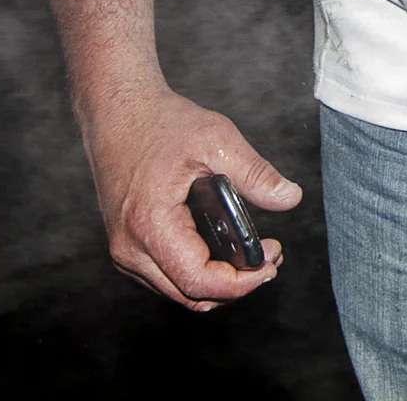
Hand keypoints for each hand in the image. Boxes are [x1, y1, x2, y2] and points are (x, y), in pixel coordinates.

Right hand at [82, 84, 303, 309]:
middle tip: (271, 258)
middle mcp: (130, 247)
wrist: (117, 112)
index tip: (271, 261)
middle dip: (236, 285)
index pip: (199, 280)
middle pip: (190, 295)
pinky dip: (197, 273)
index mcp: (150, 224)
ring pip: (177, 291)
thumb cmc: (160, 123)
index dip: (242, 282)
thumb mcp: (216, 139)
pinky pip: (165, 277)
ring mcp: (124, 250)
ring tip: (254, 255)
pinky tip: (224, 252)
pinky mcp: (126, 246)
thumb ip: (255, 173)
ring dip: (217, 282)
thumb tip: (290, 198)